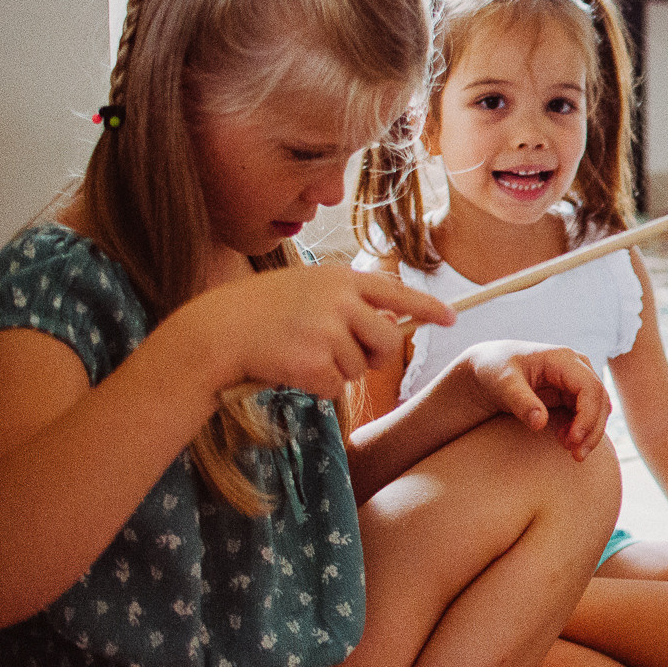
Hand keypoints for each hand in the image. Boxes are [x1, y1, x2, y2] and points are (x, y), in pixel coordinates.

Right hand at [184, 266, 452, 400]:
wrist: (216, 330)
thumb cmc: (262, 311)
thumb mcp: (309, 292)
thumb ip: (349, 303)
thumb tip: (394, 326)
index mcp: (340, 279)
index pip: (397, 293)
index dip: (428, 308)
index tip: (451, 318)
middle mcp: (339, 300)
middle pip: (388, 342)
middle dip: (377, 358)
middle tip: (348, 357)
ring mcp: (326, 330)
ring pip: (360, 368)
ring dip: (337, 371)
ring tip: (302, 353)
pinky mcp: (313, 362)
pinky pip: (335, 387)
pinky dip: (316, 386)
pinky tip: (290, 368)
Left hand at [459, 341, 611, 459]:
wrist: (486, 369)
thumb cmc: (493, 370)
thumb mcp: (502, 384)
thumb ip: (521, 402)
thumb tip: (540, 423)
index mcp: (563, 359)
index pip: (590, 387)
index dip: (588, 415)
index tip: (574, 439)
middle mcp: (575, 368)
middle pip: (600, 400)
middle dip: (592, 429)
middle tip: (577, 455)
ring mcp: (575, 382)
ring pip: (597, 409)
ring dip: (589, 433)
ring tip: (572, 452)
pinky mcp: (570, 395)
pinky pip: (586, 414)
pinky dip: (581, 430)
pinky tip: (565, 441)